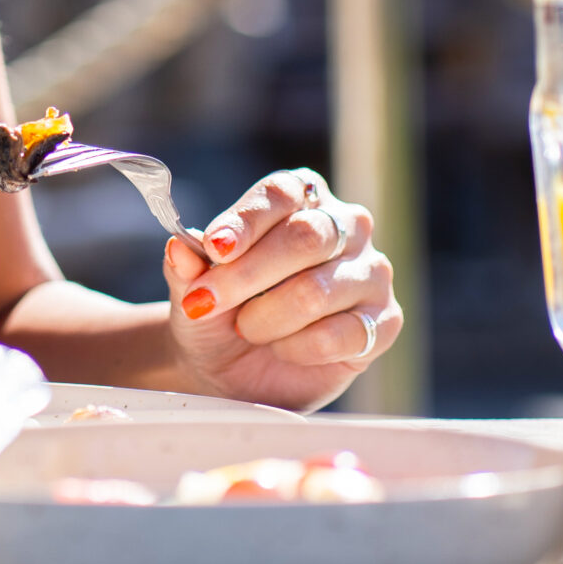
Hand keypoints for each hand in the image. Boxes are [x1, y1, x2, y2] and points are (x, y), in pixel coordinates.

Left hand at [161, 168, 399, 410]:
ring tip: (247, 328)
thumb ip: (187, 267)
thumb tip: (179, 247)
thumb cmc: (218, 313)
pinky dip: (299, 347)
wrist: (233, 369)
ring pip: (319, 289)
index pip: (281, 194)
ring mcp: (371, 273)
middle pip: (306, 237)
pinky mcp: (383, 322)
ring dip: (268, 316)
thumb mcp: (192, 289)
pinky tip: (283, 349)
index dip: (246, 220)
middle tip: (207, 302)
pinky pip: (343, 333)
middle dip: (247, 274)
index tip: (214, 247)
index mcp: (302, 197)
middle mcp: (345, 226)